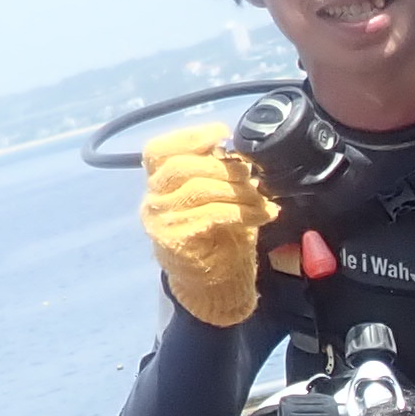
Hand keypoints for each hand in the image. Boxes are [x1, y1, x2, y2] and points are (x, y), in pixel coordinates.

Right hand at [140, 121, 273, 328]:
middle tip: (251, 175)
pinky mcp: (174, 240)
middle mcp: (153, 198)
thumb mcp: (217, 197)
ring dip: (237, 191)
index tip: (222, 134)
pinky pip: (211, 215)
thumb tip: (238, 152)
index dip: (188, 137)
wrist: (213, 281)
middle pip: (181, 167)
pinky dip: (242, 212)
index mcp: (158, 182)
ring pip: (199, 189)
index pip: (159, 151)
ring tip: (261, 199)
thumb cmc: (217, 234)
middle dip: (222, 166)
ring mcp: (160, 220)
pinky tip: (261, 215)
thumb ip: (218, 173)